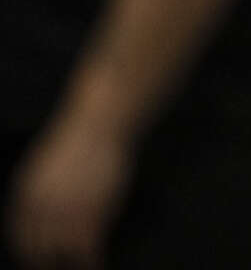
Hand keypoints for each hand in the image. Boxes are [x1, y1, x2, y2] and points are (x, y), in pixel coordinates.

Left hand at [6, 111, 132, 269]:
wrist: (100, 125)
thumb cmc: (80, 139)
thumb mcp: (46, 167)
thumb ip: (42, 194)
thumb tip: (46, 217)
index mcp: (24, 197)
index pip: (20, 236)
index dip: (29, 252)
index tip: (38, 260)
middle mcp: (38, 210)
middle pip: (36, 250)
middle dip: (47, 263)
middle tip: (59, 267)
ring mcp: (63, 214)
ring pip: (60, 255)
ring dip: (70, 266)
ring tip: (80, 267)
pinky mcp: (89, 216)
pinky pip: (86, 251)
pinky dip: (91, 262)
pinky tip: (97, 264)